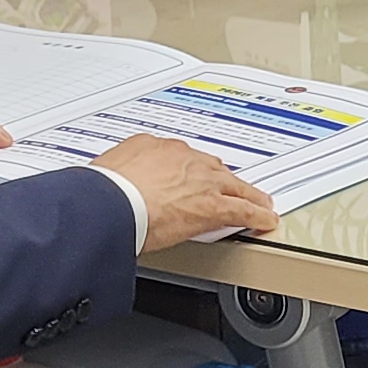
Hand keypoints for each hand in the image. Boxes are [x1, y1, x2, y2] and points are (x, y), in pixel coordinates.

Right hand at [93, 135, 280, 249]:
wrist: (111, 204)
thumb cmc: (102, 192)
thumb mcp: (104, 172)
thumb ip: (115, 176)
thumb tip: (108, 186)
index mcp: (153, 147)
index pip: (181, 158)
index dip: (191, 171)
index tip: (191, 179)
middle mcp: (182, 158)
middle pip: (212, 168)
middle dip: (222, 180)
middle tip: (231, 188)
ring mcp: (200, 180)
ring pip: (233, 186)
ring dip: (248, 195)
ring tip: (259, 203)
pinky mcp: (212, 207)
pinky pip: (243, 210)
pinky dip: (256, 216)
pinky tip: (265, 220)